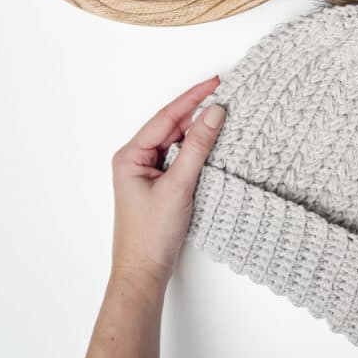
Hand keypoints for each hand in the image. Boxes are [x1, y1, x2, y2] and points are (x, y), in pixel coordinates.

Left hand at [110, 77, 225, 290]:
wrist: (143, 275)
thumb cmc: (151, 235)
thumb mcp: (179, 186)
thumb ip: (197, 147)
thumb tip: (214, 113)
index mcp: (130, 155)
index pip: (167, 116)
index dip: (192, 97)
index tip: (216, 82)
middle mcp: (136, 158)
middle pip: (172, 126)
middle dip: (198, 111)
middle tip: (226, 94)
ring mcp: (147, 171)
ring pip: (178, 141)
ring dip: (199, 130)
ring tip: (225, 115)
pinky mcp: (160, 183)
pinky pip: (180, 157)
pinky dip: (197, 149)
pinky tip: (214, 144)